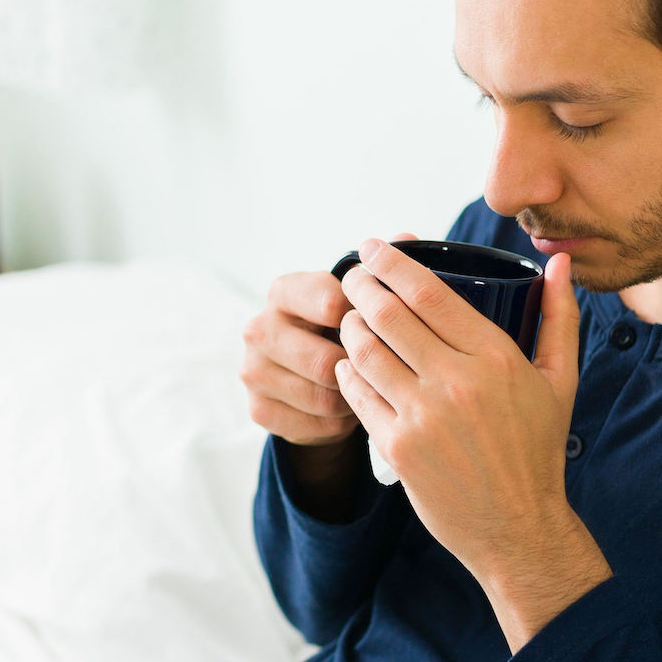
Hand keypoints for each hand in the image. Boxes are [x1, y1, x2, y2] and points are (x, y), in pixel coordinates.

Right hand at [240, 233, 419, 448]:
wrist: (313, 379)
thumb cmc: (344, 330)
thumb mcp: (360, 299)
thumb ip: (384, 269)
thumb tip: (408, 236)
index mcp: (285, 290)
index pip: (330, 302)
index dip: (366, 319)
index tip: (387, 329)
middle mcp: (259, 327)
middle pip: (323, 359)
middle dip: (360, 371)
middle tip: (385, 373)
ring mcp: (253, 370)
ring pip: (320, 396)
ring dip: (354, 400)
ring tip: (371, 392)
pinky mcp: (258, 409)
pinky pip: (312, 425)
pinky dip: (339, 424)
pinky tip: (351, 412)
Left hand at [334, 238, 611, 649]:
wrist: (519, 528)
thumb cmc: (537, 451)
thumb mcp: (559, 382)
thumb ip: (560, 318)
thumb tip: (560, 264)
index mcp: (495, 358)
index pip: (427, 292)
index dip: (390, 262)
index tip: (374, 248)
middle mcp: (456, 383)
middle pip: (387, 314)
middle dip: (360, 285)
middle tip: (352, 276)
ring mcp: (422, 418)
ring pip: (365, 351)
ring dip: (350, 327)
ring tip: (350, 318)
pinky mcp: (397, 449)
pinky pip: (358, 396)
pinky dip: (347, 373)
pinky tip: (349, 364)